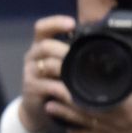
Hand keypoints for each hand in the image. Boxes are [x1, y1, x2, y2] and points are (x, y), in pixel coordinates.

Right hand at [17, 15, 76, 132]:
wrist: (37, 110)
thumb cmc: (54, 83)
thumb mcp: (62, 66)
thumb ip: (73, 54)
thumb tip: (101, 42)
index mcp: (41, 46)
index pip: (42, 28)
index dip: (55, 23)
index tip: (72, 24)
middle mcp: (32, 56)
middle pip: (45, 45)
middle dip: (64, 50)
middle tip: (82, 56)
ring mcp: (30, 72)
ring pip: (48, 65)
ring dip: (66, 70)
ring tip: (81, 75)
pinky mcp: (31, 89)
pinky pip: (50, 86)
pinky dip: (65, 90)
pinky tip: (75, 94)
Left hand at [47, 43, 131, 132]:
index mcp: (121, 103)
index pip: (90, 95)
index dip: (73, 86)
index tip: (62, 76)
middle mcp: (111, 119)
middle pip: (78, 109)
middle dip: (62, 99)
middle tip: (48, 88)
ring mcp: (110, 131)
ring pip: (80, 124)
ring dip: (63, 115)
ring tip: (48, 106)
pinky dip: (76, 132)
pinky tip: (65, 127)